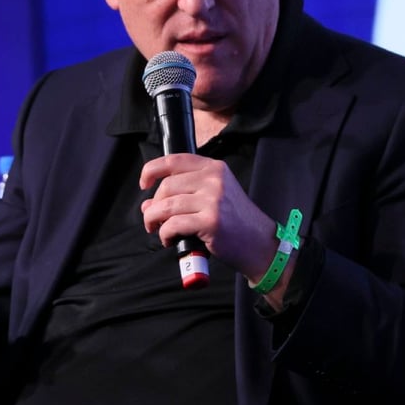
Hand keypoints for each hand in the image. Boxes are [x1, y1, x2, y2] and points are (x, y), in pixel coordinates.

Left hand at [139, 153, 277, 280]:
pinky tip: (170, 240)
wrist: (259, 243)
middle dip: (153, 205)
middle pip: (166, 186)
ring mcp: (213, 200)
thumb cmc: (235, 222)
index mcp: (214, 168)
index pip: (174, 160)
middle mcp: (214, 179)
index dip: (152, 170)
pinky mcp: (210, 221)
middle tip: (153, 219)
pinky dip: (165, 234)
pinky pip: (173, 224)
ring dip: (154, 220)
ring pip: (166, 206)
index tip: (144, 183)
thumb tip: (147, 204)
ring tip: (158, 230)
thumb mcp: (214, 197)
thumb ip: (183, 195)